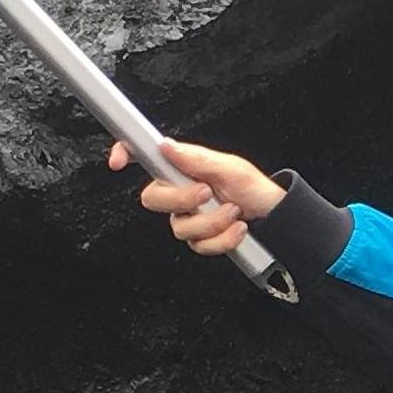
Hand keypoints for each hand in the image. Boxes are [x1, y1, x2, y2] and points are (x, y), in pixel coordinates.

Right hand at [110, 137, 280, 254]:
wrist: (275, 217)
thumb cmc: (253, 188)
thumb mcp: (230, 168)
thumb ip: (197, 159)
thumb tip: (166, 146)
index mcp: (183, 168)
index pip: (145, 158)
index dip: (125, 154)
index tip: (118, 161)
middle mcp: (180, 192)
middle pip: (152, 200)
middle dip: (180, 200)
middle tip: (205, 193)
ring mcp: (188, 218)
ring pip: (178, 228)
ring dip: (211, 222)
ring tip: (234, 211)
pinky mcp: (200, 239)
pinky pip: (198, 246)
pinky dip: (222, 239)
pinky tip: (237, 228)